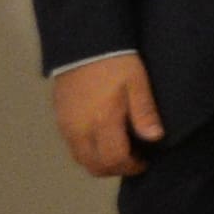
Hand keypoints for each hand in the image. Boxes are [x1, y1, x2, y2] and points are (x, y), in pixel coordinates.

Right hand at [50, 54, 162, 177]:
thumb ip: (145, 112)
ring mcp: (66, 126)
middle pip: (94, 166)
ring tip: (120, 148)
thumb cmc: (115, 63)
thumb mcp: (138, 83)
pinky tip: (102, 137)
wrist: (83, 45)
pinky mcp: (59, 120)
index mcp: (101, 122)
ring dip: (100, 161)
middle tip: (133, 158)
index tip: (145, 160)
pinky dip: (88, 151)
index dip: (131, 166)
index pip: (114, 160)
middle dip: (116, 168)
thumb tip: (154, 138)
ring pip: (81, 159)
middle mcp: (79, 130)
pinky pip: (72, 147)